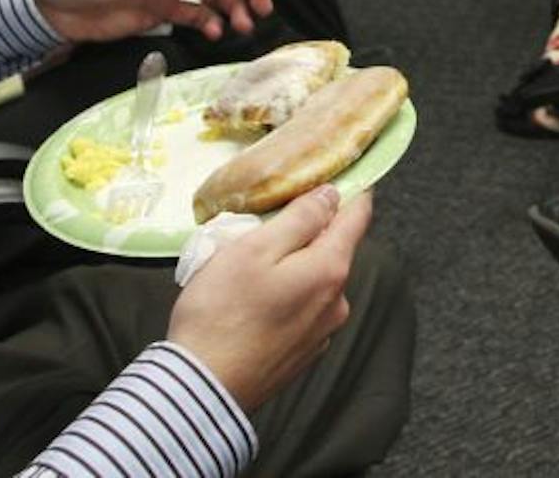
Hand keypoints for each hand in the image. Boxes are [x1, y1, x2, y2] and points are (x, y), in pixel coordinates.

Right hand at [169, 186, 372, 411]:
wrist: (201, 388)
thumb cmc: (222, 312)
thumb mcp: (254, 249)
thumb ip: (299, 218)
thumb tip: (331, 195)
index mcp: (331, 269)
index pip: (357, 215)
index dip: (350, 188)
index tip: (339, 170)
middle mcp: (337, 301)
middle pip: (333, 248)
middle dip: (308, 230)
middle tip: (265, 221)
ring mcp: (322, 331)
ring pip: (314, 279)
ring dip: (292, 265)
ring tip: (248, 265)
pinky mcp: (302, 353)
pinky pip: (301, 308)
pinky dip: (285, 295)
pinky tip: (252, 300)